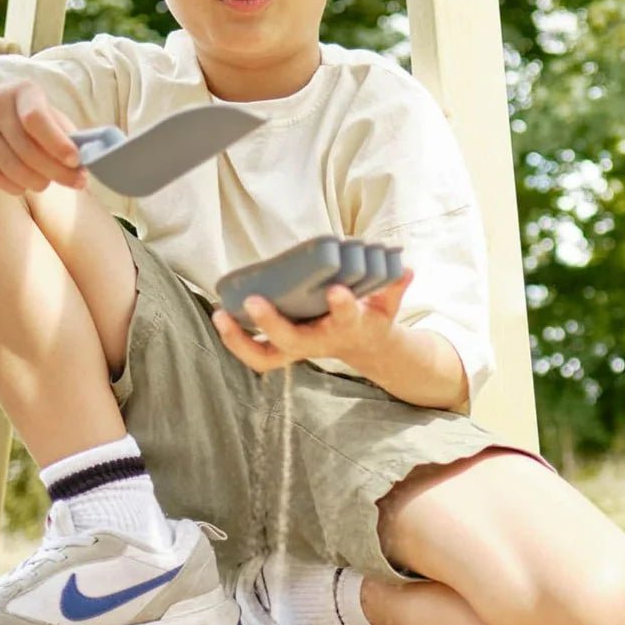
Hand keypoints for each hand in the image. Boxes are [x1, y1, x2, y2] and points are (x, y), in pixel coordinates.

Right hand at [0, 80, 85, 193]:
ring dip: (36, 182)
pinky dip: (14, 186)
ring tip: (48, 183)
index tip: (76, 161)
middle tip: (76, 183)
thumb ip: (67, 133)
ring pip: (10, 166)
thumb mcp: (51, 114)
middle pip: (26, 149)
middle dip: (56, 172)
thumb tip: (88, 159)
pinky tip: (25, 185)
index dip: (57, 144)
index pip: (36, 120)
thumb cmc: (30, 113)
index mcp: (22, 93)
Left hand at [212, 268, 413, 373]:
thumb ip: (394, 288)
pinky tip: (220, 315)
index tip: (337, 289)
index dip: (342, 306)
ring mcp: (298, 348)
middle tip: (254, 301)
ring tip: (220, 315)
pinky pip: (256, 354)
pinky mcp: (283, 349)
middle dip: (272, 323)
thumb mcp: (387, 306)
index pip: (346, 318)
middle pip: (292, 340)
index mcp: (347, 329)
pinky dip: (236, 340)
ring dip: (240, 341)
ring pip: (266, 357)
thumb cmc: (371, 319)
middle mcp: (319, 342)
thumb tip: (405, 268)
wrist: (365, 349)